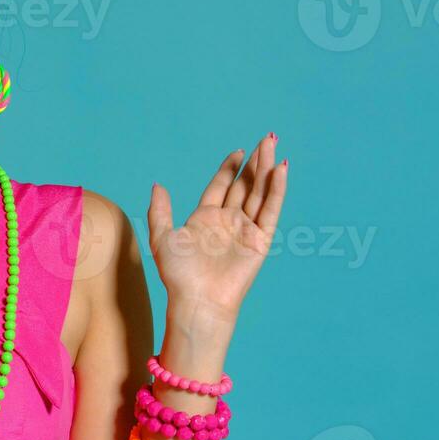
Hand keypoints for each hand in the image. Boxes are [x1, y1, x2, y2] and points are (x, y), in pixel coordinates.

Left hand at [146, 133, 288, 322]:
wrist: (197, 299)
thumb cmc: (178, 275)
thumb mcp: (162, 238)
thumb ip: (159, 211)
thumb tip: (157, 185)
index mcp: (206, 219)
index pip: (222, 186)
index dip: (230, 168)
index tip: (239, 151)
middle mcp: (228, 222)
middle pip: (245, 186)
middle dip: (255, 163)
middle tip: (266, 139)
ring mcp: (246, 229)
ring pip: (260, 193)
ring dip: (267, 169)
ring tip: (273, 145)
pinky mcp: (260, 240)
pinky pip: (270, 210)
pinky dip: (277, 190)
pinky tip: (281, 171)